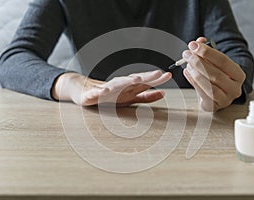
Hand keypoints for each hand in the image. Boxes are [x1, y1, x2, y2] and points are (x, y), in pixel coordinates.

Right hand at [52, 70, 171, 105]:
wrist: (85, 92)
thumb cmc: (112, 95)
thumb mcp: (131, 98)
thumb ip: (147, 97)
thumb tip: (164, 93)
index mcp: (129, 87)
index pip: (145, 82)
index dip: (156, 79)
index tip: (168, 75)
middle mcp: (120, 85)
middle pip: (134, 80)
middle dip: (146, 76)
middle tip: (158, 73)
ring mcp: (107, 88)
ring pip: (117, 84)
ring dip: (127, 81)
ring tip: (136, 79)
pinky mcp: (93, 94)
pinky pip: (97, 93)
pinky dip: (101, 91)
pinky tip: (105, 90)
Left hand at [182, 37, 245, 111]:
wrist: (218, 96)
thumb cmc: (216, 76)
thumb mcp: (215, 63)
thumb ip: (207, 51)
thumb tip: (198, 41)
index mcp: (239, 75)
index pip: (223, 61)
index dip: (207, 52)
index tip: (193, 45)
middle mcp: (235, 88)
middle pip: (215, 74)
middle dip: (198, 62)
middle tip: (186, 54)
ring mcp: (225, 99)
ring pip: (209, 85)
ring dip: (195, 72)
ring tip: (187, 64)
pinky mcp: (214, 106)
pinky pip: (202, 93)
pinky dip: (192, 81)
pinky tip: (187, 72)